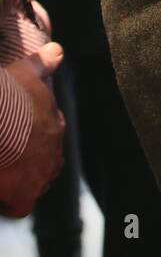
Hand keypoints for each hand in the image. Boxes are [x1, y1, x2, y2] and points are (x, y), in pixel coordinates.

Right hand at [0, 43, 65, 217]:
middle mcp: (53, 153)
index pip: (48, 136)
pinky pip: (18, 206)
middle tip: (4, 154)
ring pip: (32, 184)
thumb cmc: (8, 96)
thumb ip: (42, 63)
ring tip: (1, 171)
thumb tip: (57, 50)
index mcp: (54, 126)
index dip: (30, 136)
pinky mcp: (25, 197)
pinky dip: (7, 203)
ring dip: (18, 181)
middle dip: (26, 161)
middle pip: (42, 162)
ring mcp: (41, 176)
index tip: (13, 133)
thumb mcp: (25, 73)